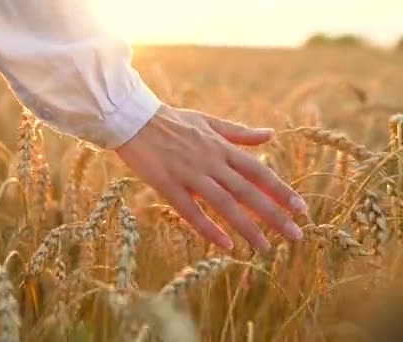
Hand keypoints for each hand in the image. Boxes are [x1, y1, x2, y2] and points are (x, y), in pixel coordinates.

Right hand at [115, 104, 306, 251]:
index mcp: (221, 147)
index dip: (281, 190)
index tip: (301, 209)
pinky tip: (225, 245)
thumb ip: (239, 132)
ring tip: (264, 249)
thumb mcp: (209, 122)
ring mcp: (189, 174)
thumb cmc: (171, 121)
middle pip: (248, 191)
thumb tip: (270, 135)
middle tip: (295, 236)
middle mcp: (210, 161)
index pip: (258, 171)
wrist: (134, 119)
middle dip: (274, 215)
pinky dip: (208, 228)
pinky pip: (191, 210)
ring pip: (224, 204)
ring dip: (247, 228)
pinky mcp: (167, 184)